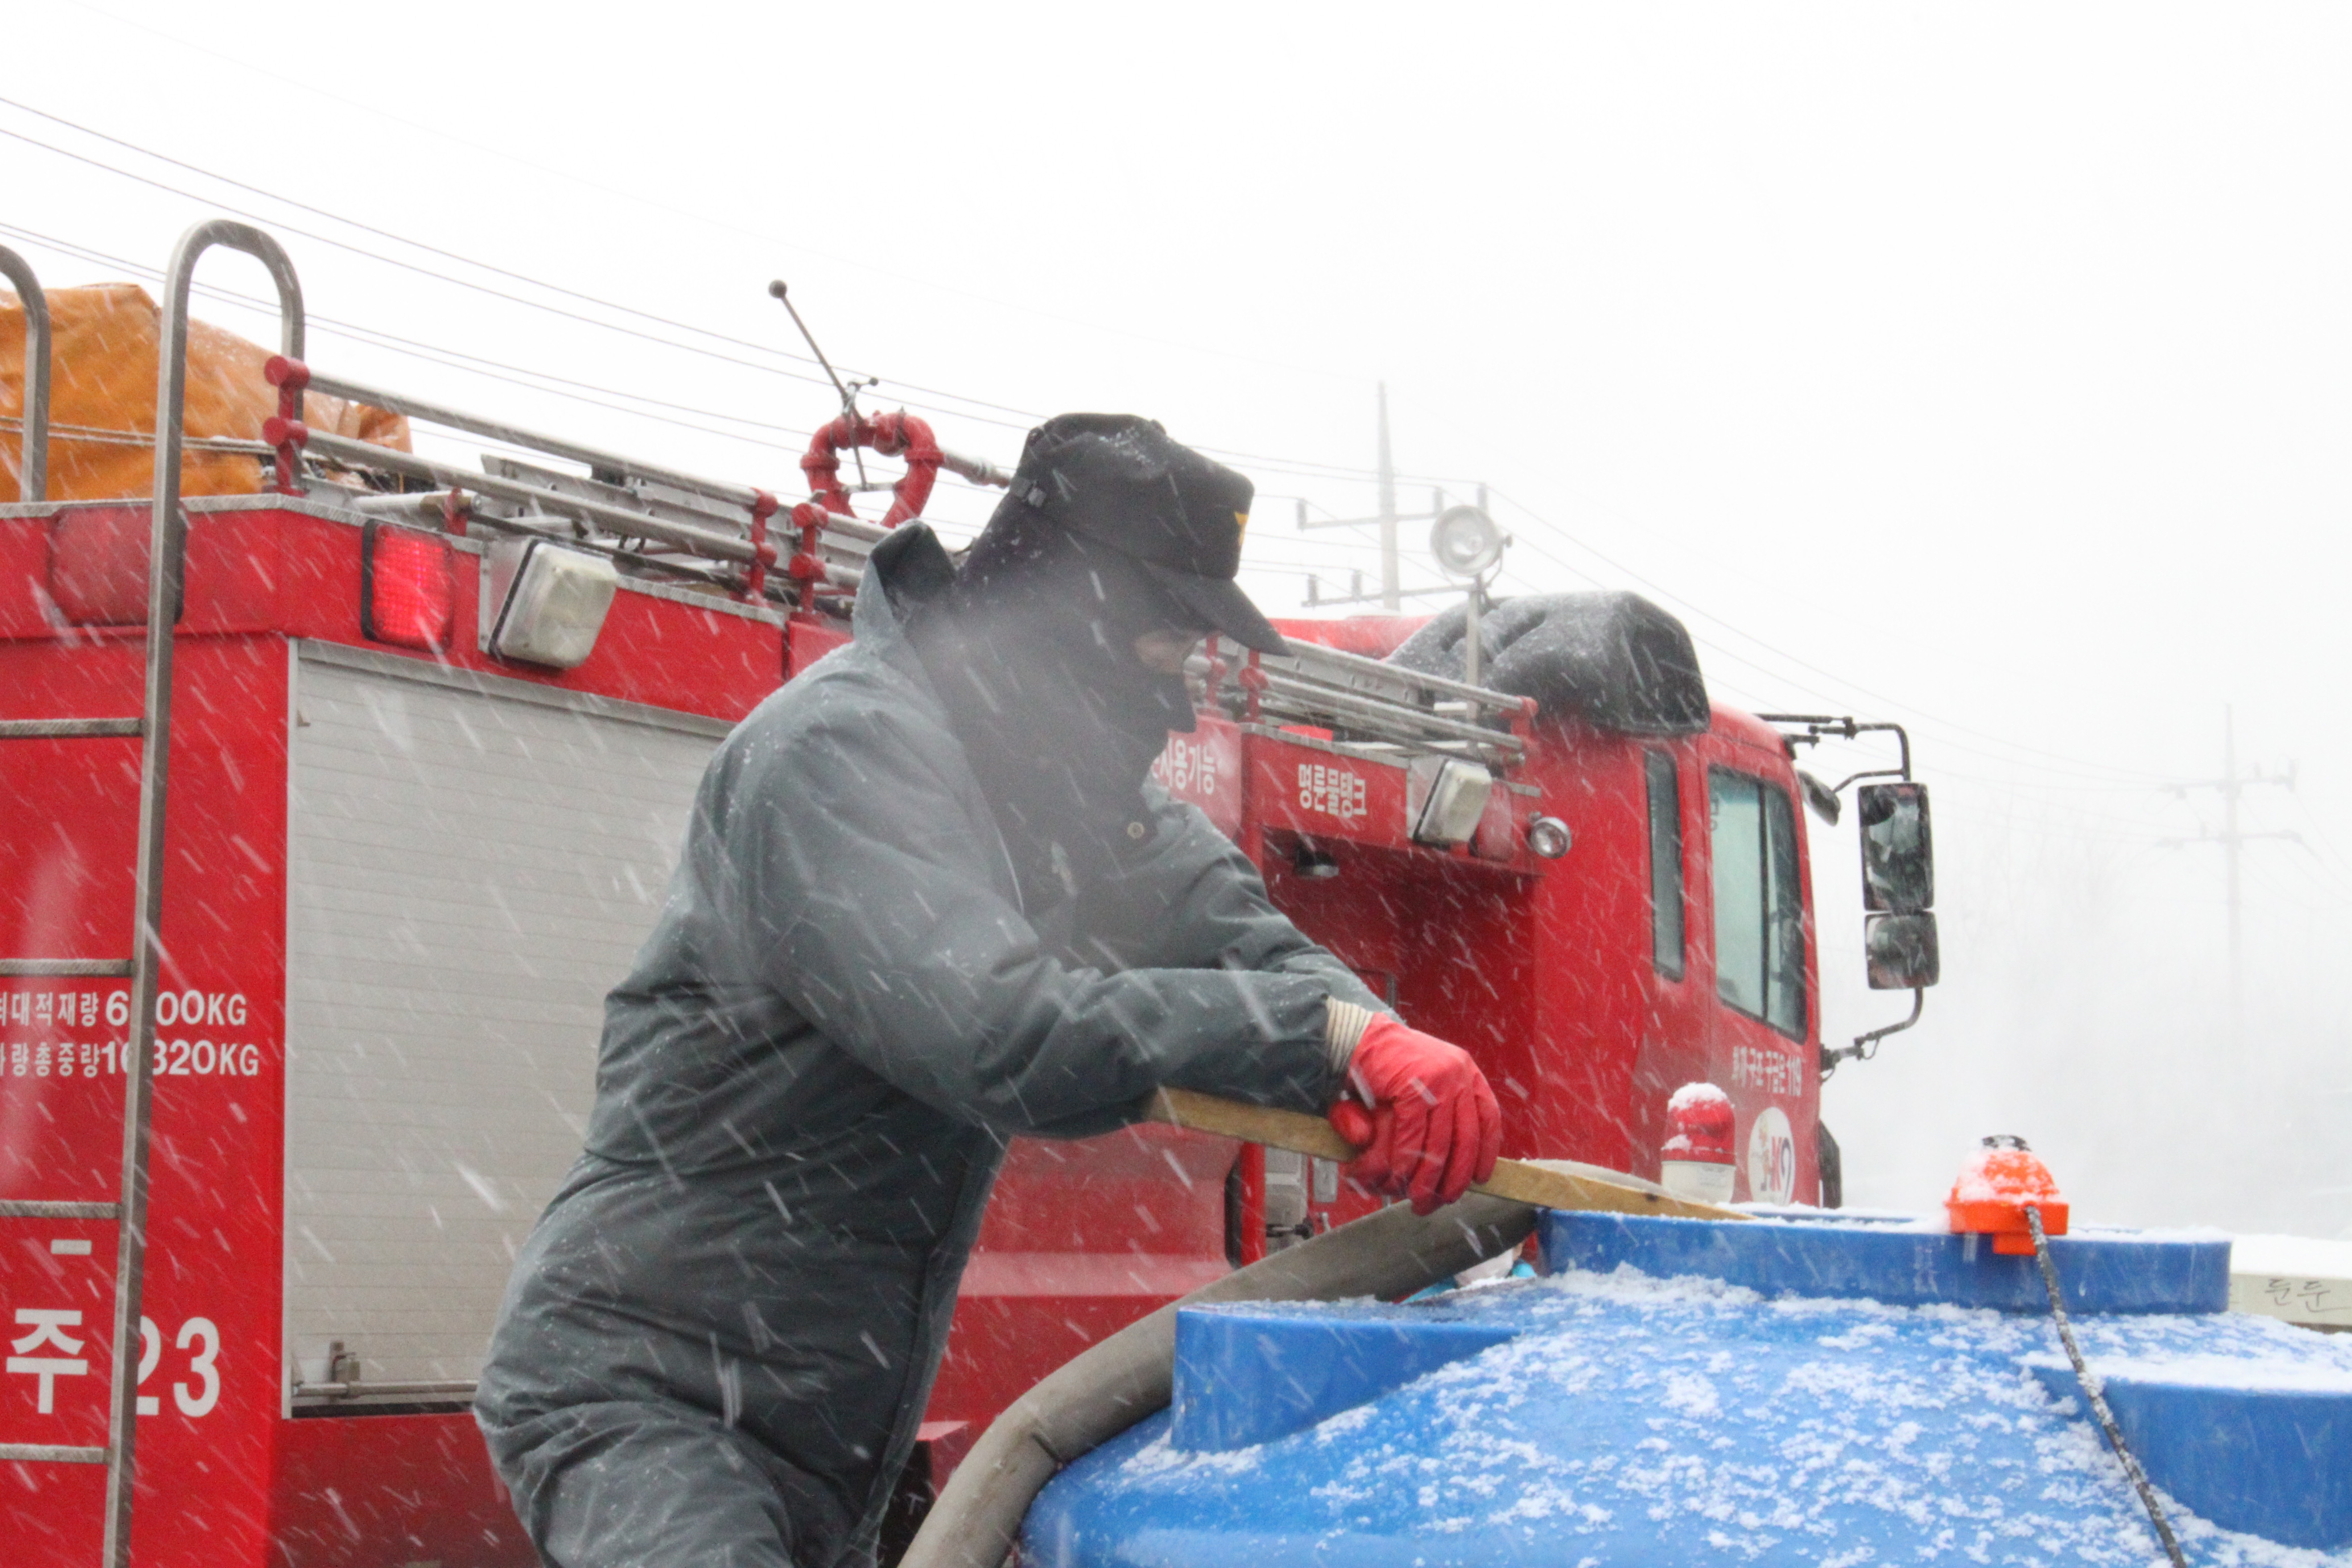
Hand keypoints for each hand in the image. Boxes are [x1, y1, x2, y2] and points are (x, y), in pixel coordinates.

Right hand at [1326, 1016, 1500, 1214]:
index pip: (1488, 1118)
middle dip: (1455, 1177)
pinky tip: (1398, 1177)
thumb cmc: (1389, 1067)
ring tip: (1417, 1199)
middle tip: (1442, 1201)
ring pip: (1439, 1143)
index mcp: (1466, 1072)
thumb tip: (1462, 1157)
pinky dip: (1405, 1161)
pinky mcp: (1412, 1086)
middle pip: (1466, 1139)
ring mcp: (1437, 1079)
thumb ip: (1444, 1112)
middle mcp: (1458, 1074)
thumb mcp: (1427, 1084)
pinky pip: (1412, 1135)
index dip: (1486, 1152)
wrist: (1357, 1038)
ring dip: (1427, 1178)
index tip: (1480, 1178)